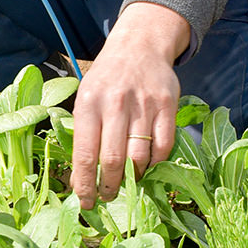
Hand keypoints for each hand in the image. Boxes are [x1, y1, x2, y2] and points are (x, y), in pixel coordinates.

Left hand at [71, 2, 189, 210]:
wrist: (138, 46)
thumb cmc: (106, 79)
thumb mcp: (85, 97)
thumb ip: (83, 133)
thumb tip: (80, 178)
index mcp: (88, 103)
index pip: (84, 154)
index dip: (84, 184)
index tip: (84, 202)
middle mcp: (114, 103)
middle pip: (112, 160)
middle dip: (109, 187)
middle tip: (107, 197)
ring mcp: (143, 104)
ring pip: (140, 156)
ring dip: (134, 177)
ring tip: (128, 183)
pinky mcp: (167, 104)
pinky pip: (163, 145)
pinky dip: (156, 163)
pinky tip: (147, 166)